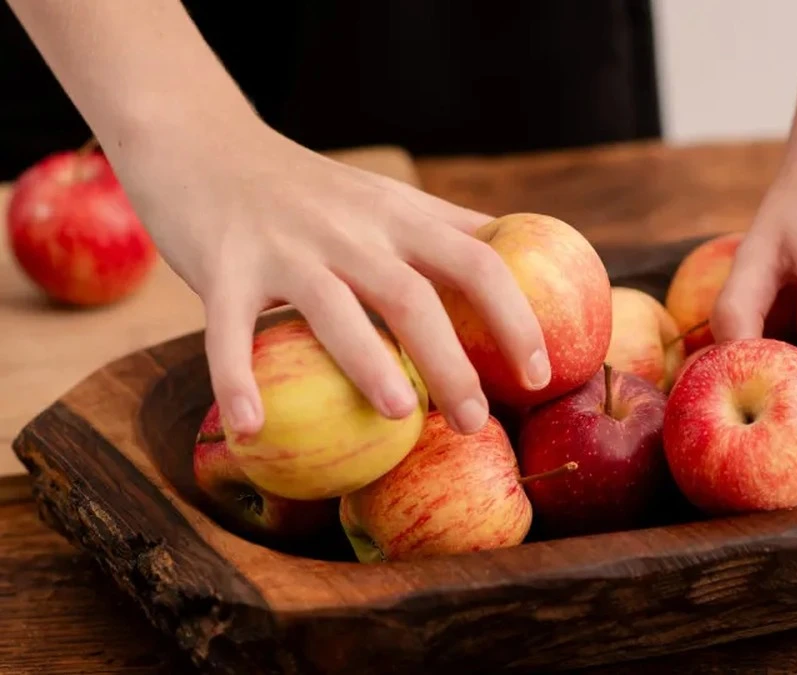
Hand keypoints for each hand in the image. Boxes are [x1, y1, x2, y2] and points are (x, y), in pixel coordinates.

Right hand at [106, 117, 549, 435]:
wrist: (204, 141)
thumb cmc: (310, 189)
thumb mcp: (386, 198)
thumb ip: (447, 228)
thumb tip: (518, 261)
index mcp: (399, 218)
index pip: (478, 263)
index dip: (516, 319)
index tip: (539, 373)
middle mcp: (349, 230)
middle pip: (413, 296)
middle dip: (452, 363)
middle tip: (475, 423)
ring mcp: (285, 248)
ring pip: (332, 308)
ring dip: (368, 363)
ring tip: (401, 415)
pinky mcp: (223, 266)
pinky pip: (229, 328)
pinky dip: (236, 377)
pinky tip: (250, 426)